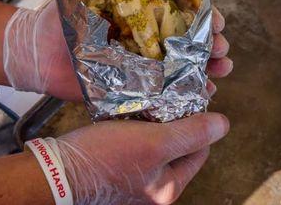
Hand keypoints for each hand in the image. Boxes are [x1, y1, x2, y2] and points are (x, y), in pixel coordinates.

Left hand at [3, 3, 232, 100]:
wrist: (37, 52)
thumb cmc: (58, 19)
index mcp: (137, 13)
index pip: (179, 11)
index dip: (203, 14)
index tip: (216, 19)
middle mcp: (144, 38)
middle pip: (188, 40)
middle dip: (211, 42)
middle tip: (222, 48)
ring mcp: (141, 65)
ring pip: (183, 66)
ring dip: (207, 67)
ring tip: (221, 70)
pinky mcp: (132, 89)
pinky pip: (164, 94)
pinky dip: (186, 95)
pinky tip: (204, 93)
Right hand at [52, 112, 229, 204]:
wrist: (56, 169)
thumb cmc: (105, 158)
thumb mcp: (155, 142)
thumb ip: (191, 134)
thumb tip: (224, 125)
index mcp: (169, 186)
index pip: (199, 150)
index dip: (198, 123)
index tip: (190, 99)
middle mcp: (153, 187)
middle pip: (176, 146)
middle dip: (174, 119)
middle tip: (168, 95)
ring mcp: (133, 177)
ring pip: (154, 142)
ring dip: (153, 120)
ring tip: (148, 98)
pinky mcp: (114, 167)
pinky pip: (133, 143)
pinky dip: (134, 126)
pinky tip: (127, 109)